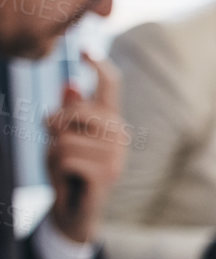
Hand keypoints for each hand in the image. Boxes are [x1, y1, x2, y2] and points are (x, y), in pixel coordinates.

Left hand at [44, 53, 127, 242]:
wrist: (77, 208)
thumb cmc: (69, 168)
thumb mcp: (62, 137)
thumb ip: (68, 114)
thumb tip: (71, 85)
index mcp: (110, 120)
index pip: (109, 86)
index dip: (98, 66)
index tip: (84, 50)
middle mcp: (119, 134)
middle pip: (76, 112)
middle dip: (54, 125)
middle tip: (54, 142)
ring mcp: (115, 155)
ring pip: (64, 138)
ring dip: (53, 153)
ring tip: (64, 167)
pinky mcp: (106, 174)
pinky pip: (66, 158)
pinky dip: (57, 169)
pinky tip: (68, 178)